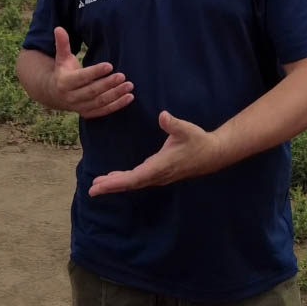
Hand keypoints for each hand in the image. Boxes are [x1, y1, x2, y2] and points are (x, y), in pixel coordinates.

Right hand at [47, 27, 133, 118]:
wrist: (55, 94)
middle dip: (108, 84)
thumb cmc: (63, 71)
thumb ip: (62, 44)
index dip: (95, 72)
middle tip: (123, 76)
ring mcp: (80, 107)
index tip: (110, 65)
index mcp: (65, 82)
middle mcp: (71, 97)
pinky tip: (129, 97)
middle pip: (92, 91)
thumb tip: (59, 28)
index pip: (82, 77)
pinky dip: (117, 105)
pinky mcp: (88, 113)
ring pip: (100, 102)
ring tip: (129, 86)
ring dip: (115, 94)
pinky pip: (104, 111)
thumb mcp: (61, 58)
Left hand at [88, 111, 225, 196]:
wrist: (213, 154)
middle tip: (92, 190)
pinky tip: (115, 178)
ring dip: (116, 184)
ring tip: (98, 185)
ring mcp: (159, 176)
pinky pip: (139, 180)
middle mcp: (157, 175)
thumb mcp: (186, 129)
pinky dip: (125, 180)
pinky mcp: (160, 173)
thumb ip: (173, 123)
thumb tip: (163, 115)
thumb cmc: (198, 140)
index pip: (134, 177)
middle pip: (130, 184)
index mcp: (160, 166)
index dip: (117, 182)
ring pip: (134, 183)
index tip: (101, 185)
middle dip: (111, 186)